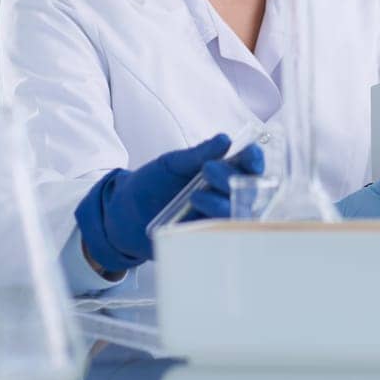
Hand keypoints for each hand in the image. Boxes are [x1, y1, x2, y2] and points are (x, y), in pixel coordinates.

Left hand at [74, 134, 264, 272]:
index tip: (249, 155)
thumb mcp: (173, 164)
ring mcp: (217, 220)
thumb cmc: (152, 183)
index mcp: (223, 173)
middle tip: (206, 169)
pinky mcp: (206, 240)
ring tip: (195, 195)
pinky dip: (212, 227)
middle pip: (250, 191)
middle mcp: (226, 196)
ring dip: (222, 204)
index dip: (255, 161)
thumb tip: (225, 139)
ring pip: (239, 216)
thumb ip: (199, 153)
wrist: (125, 213)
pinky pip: (220, 238)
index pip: (250, 166)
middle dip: (232, 178)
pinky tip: (194, 218)